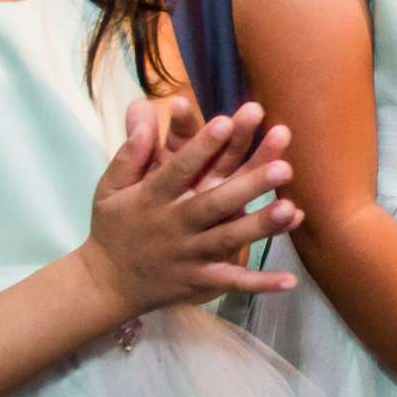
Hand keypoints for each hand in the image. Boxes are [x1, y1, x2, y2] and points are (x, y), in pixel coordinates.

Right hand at [75, 100, 300, 318]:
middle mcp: (174, 225)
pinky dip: (260, 283)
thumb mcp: (110, 187)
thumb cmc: (113, 227)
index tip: (226, 121)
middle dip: (248, 185)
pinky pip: (232, 281)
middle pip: (215, 203)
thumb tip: (142, 111)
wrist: (105, 285)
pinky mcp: (199, 281)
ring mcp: (189, 255)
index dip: (202, 146)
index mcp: (152, 198)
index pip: (179, 168)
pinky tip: (290, 280)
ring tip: (291, 210)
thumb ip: (129, 152)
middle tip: (284, 166)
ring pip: (228, 239)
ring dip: (260, 226)